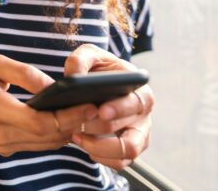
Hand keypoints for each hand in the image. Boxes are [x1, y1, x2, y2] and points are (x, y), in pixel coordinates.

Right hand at [0, 52, 98, 155]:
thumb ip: (26, 74)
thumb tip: (55, 86)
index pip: (42, 123)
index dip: (70, 116)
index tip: (91, 104)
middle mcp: (0, 134)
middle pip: (48, 137)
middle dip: (76, 123)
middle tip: (98, 106)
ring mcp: (1, 144)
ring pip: (45, 145)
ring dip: (67, 131)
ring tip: (87, 111)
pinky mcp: (3, 147)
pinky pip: (36, 144)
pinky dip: (53, 134)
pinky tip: (66, 118)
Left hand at [62, 44, 154, 169]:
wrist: (99, 84)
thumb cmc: (98, 69)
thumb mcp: (89, 55)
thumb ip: (80, 59)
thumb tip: (73, 76)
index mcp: (141, 90)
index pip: (137, 102)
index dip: (119, 109)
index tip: (100, 111)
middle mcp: (144, 115)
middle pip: (129, 130)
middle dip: (100, 129)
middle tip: (76, 126)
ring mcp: (139, 134)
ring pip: (129, 152)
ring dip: (101, 148)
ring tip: (77, 136)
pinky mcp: (129, 149)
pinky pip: (120, 163)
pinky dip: (102, 158)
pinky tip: (84, 144)